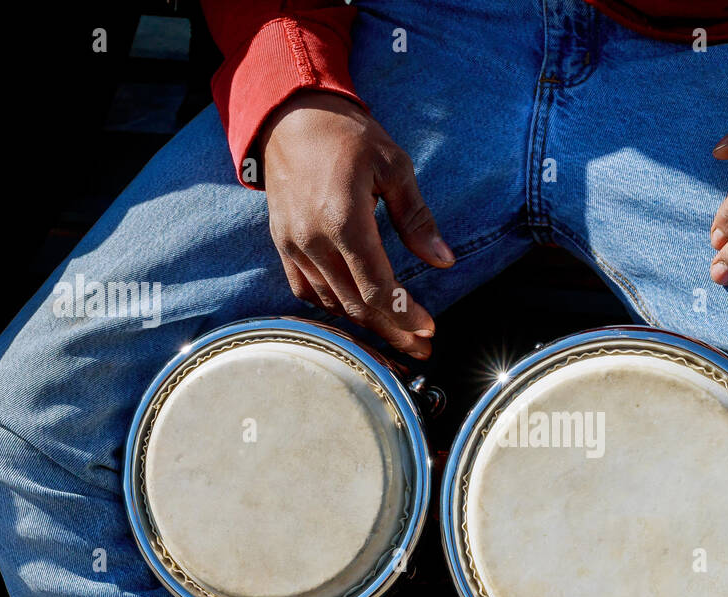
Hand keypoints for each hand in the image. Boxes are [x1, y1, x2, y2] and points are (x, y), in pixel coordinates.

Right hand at [260, 91, 453, 358]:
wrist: (291, 118)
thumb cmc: (348, 137)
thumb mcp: (394, 167)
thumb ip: (417, 219)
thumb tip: (444, 261)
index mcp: (343, 219)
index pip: (377, 287)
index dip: (405, 315)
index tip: (429, 329)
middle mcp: (313, 239)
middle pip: (356, 305)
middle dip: (392, 332)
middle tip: (421, 349)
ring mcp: (293, 245)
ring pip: (332, 303)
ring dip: (367, 325)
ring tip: (398, 337)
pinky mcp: (282, 245)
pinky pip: (307, 291)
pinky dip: (334, 307)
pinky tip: (359, 312)